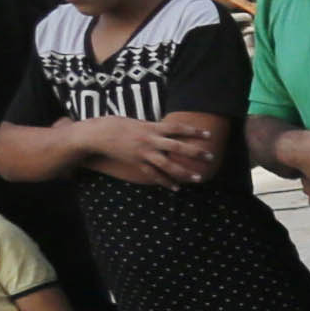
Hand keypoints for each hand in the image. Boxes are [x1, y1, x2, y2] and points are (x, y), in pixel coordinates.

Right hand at [102, 109, 222, 188]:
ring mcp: (143, 153)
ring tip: (198, 178)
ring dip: (184, 173)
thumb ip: (156, 128)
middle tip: (211, 157)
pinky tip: (176, 188)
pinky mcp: (137, 163)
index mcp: (152, 128)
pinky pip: (153, 175)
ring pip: (167, 165)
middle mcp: (150, 141)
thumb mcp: (140, 122)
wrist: (99, 135)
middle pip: (177, 147)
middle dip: (195, 153)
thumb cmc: (119, 125)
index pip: (177, 128)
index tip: (208, 135)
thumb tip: (171, 131)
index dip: (193, 131)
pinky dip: (165, 182)